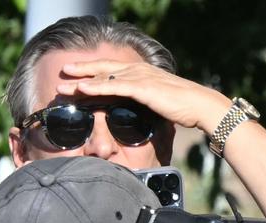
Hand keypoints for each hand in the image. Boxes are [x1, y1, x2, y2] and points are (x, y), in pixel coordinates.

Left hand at [54, 59, 229, 133]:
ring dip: (82, 80)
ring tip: (64, 84)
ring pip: (104, 76)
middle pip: (104, 68)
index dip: (94, 70)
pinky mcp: (142, 87)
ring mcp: (140, 77)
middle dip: (82, 69)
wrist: (201, 105)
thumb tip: (140, 112)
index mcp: (144, 72)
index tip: (78, 74)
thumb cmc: (187, 107)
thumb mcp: (163, 102)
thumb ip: (148, 102)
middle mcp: (139, 70)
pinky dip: (96, 86)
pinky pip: (113, 86)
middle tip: (63, 71)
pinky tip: (83, 89)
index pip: (114, 69)